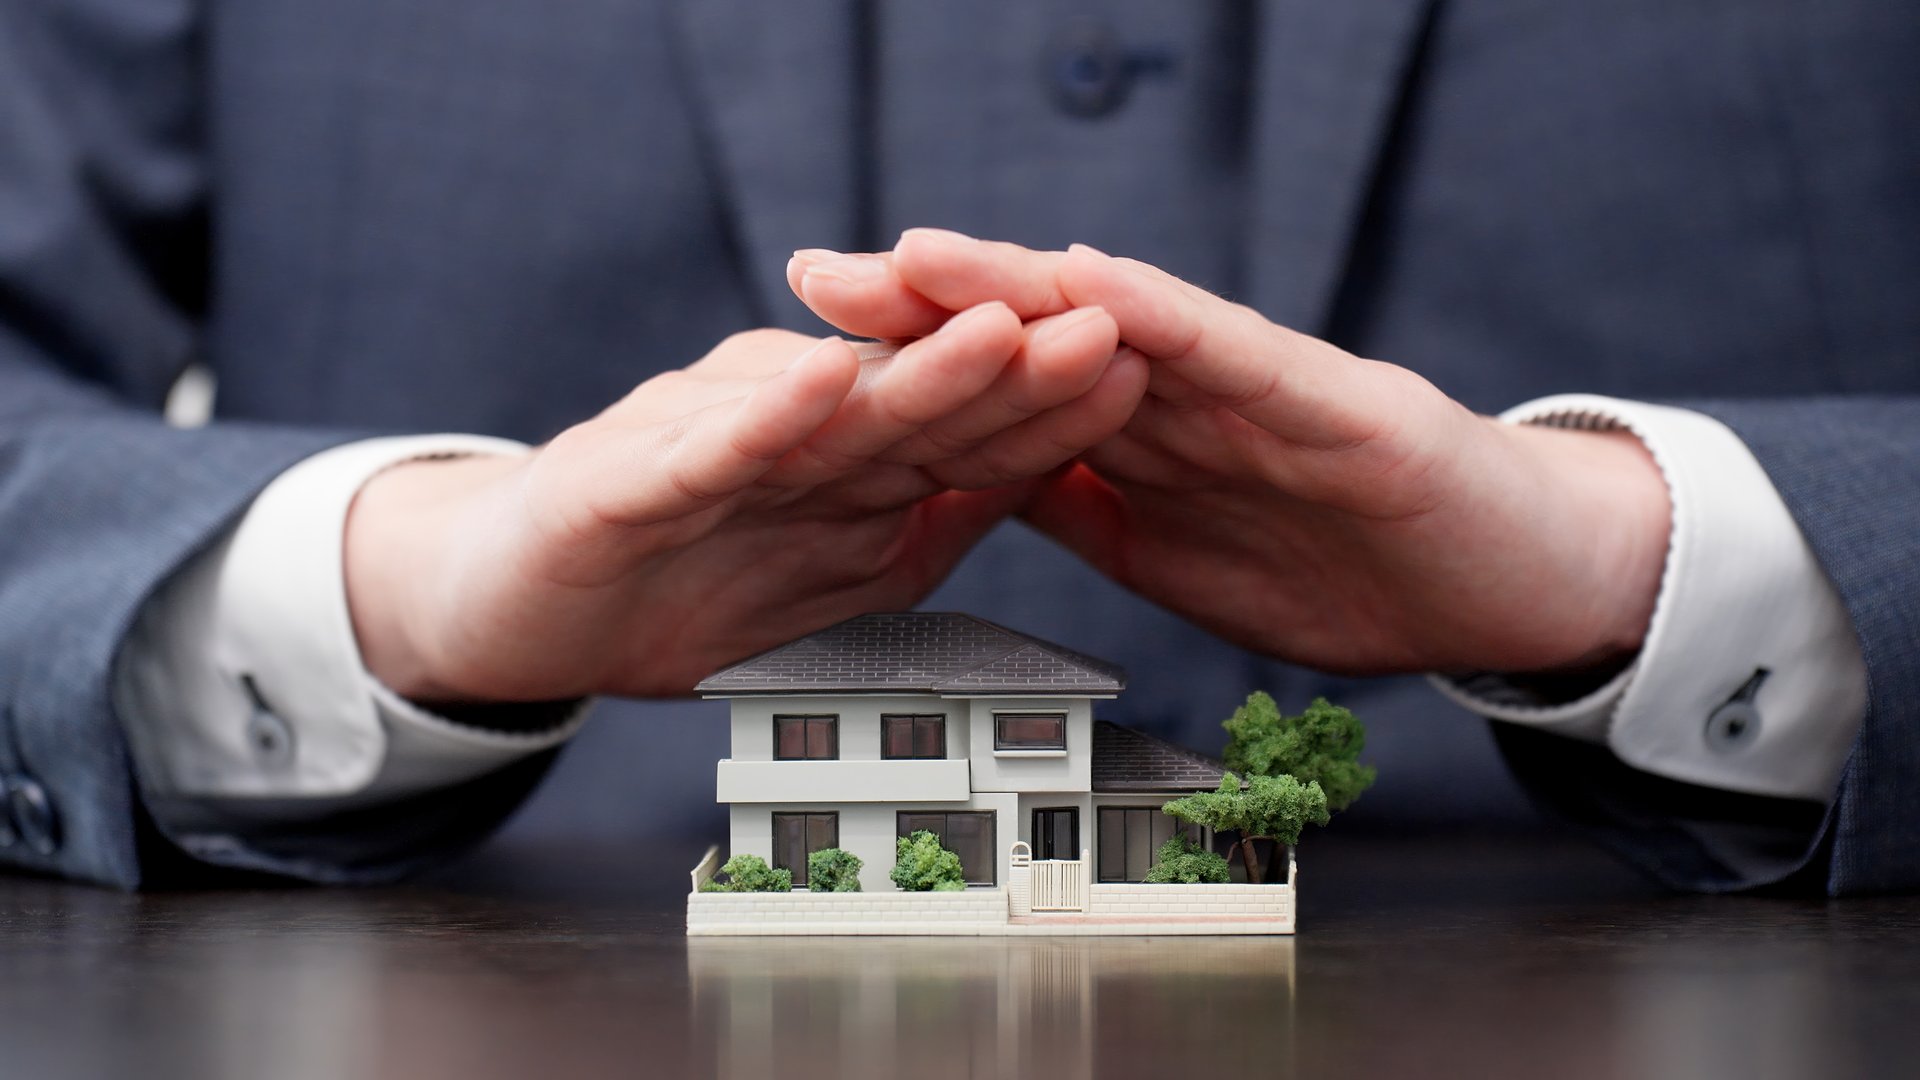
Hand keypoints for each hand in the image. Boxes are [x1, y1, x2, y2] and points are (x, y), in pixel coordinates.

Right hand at [344, 301, 1146, 700]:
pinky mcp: (620, 483)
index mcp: (839, 461)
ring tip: (996, 330)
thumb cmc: (671, 584)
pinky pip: (699, 451)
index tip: (1145, 377)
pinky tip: (809, 382)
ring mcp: (702, 449)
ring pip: (823, 409)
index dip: (1050, 407)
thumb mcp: (822, 576)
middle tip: (1107, 327)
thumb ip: (921, 529)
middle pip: (913, 400)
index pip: (961, 431)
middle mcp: (782, 434)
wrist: (512, 609)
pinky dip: (757, 420)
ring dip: (912, 372)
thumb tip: (1037, 491)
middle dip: (1014, 366)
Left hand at [790, 232, 1670, 675]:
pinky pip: (1232, 351)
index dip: (911, 364)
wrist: (1513, 584)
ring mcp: (1257, 389)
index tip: (806, 349)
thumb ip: (1090, 509)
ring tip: (916, 256)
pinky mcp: (1332, 401)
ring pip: (1119, 322)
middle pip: (1041, 331)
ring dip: (1017, 286)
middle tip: (816, 275)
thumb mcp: (1181, 558)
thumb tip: (978, 482)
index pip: (1013, 385)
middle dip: (927, 304)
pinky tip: (1083, 282)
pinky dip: (1155, 316)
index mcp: (1146, 435)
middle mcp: (1186, 392)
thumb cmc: (1356, 569)